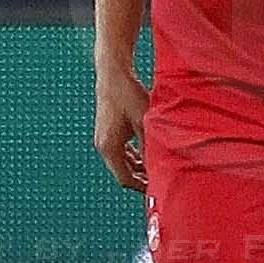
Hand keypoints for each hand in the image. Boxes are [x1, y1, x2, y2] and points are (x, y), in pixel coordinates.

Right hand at [93, 51, 149, 192]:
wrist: (113, 73)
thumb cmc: (128, 94)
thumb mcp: (145, 122)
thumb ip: (151, 146)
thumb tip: (161, 163)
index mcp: (110, 147)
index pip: (125, 178)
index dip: (142, 186)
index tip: (157, 188)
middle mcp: (103, 145)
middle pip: (122, 172)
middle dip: (140, 178)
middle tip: (158, 181)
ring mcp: (103, 138)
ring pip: (120, 162)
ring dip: (136, 167)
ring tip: (154, 169)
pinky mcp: (106, 130)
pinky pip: (119, 151)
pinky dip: (132, 156)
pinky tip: (145, 153)